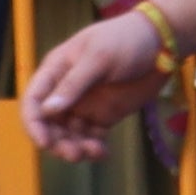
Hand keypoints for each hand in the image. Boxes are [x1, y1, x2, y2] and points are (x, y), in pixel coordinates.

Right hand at [19, 5, 169, 162]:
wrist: (162, 43)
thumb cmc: (126, 40)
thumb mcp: (98, 58)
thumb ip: (73, 84)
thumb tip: (47, 111)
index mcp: (56, 71)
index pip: (33, 101)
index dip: (34, 124)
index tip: (45, 143)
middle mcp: (65, 91)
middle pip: (49, 125)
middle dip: (57, 142)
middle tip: (74, 154)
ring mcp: (84, 105)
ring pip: (69, 135)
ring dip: (75, 148)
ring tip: (94, 152)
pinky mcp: (103, 115)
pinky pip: (91, 138)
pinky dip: (93, 148)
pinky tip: (102, 152)